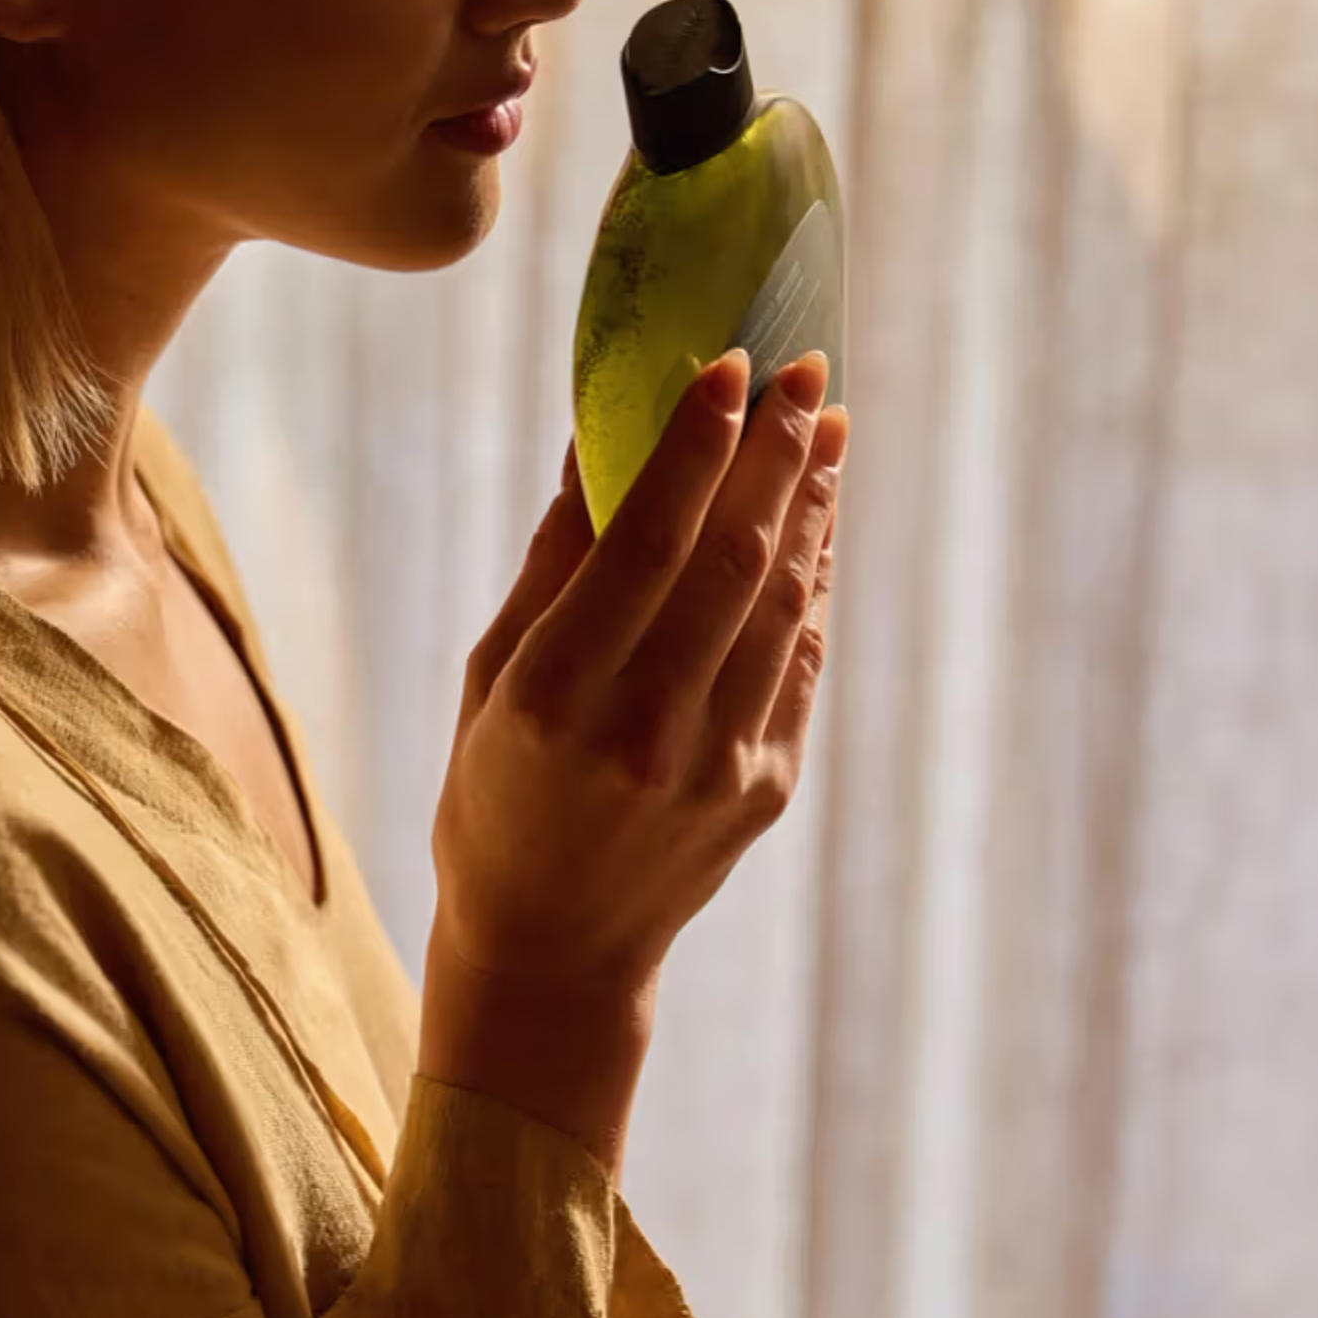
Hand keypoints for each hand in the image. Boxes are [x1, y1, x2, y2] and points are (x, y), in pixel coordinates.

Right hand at [429, 347, 847, 1007]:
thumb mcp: (490, 677)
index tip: (730, 366)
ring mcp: (718, 764)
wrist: (554, 951)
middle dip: (777, 453)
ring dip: (811, 505)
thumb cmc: (495, 794)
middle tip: (807, 371)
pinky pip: (802, 660)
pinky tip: (818, 522)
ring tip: (826, 426)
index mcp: (555, 694)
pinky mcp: (767, 787)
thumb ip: (553, 562)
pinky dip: (814, 582)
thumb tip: (601, 436)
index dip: (694, 448)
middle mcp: (644, 729)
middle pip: (733, 561)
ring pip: (784, 603)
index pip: (644, 543)